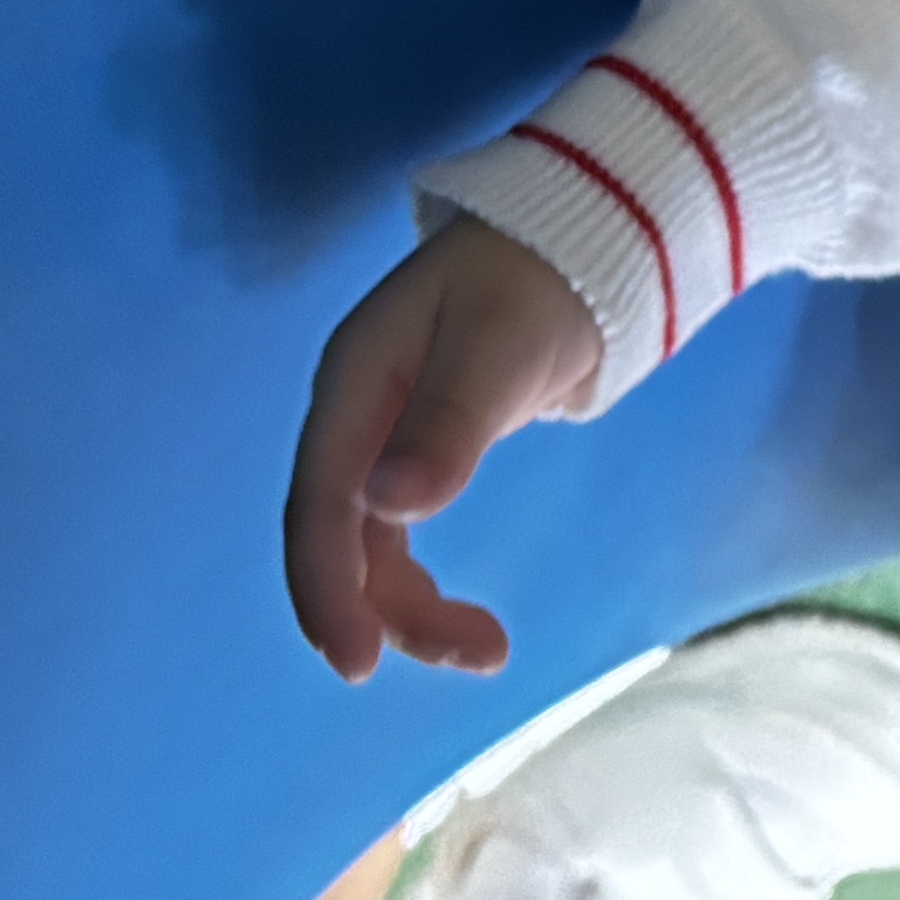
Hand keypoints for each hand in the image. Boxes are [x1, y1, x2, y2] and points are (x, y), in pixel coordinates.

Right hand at [280, 213, 602, 683]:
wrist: (579, 239)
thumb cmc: (538, 276)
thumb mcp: (500, 344)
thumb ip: (448, 422)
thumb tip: (386, 506)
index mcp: (354, 381)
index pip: (320, 502)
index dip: (327, 586)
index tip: (358, 661)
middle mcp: (355, 414)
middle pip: (338, 536)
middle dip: (379, 611)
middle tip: (465, 658)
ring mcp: (382, 436)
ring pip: (369, 548)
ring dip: (411, 609)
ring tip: (489, 650)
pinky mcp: (418, 451)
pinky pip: (396, 537)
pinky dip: (421, 586)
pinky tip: (466, 620)